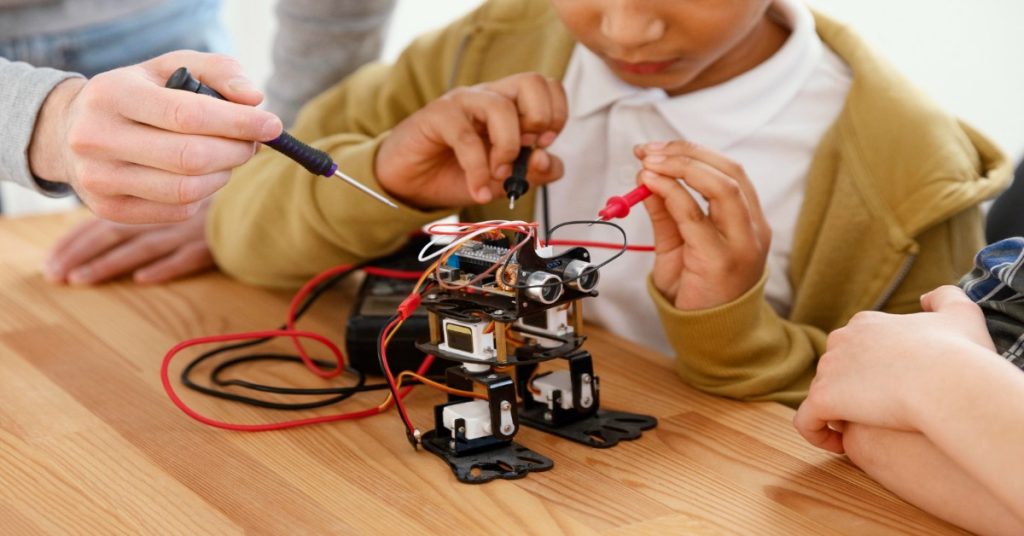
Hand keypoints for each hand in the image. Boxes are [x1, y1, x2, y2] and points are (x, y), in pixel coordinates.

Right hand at [28, 51, 282, 223]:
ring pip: (186, 190)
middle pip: (190, 157)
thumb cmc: (141, 93)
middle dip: (236, 151)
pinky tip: (201, 175)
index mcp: (113, 94)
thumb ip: (219, 72)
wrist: (72, 129)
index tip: (272, 125)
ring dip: (223, 175)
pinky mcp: (108, 209)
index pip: (187, 115)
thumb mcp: (172, 66)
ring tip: (228, 157)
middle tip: (254, 144)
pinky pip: (177, 211)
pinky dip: (202, 195)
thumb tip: (254, 100)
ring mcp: (98, 178)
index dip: (238, 123)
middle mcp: (97, 137)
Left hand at [44, 200, 213, 284]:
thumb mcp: (181, 206)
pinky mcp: (215, 245)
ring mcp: (190, 232)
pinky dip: (167, 267)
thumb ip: (153, 216)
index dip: (76, 240)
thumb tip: (116, 248)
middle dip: (80, 254)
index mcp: (154, 205)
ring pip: (144, 246)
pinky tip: (144, 278)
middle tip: (54, 275)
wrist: (260, 200)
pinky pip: (189, 257)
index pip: (105, 221)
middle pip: (116, 233)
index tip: (52, 261)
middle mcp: (166, 216)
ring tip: (81, 280)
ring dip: (110, 263)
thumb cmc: (218, 206)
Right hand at [374, 72, 566, 208]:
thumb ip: (533, 172)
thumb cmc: (456, 174)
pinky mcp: (437, 116)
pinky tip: (478, 191)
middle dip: (539, 120)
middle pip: (531, 82)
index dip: (556, 115)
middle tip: (526, 151)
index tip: (543, 145)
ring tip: (498, 175)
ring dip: (508, 149)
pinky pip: (466, 138)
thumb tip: (549, 161)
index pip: (547, 87)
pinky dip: (478, 171)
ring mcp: (462, 103)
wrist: (411, 185)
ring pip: (500, 108)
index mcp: (509, 105)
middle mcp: (488, 97)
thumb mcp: (505, 180)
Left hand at [635, 140, 770, 309]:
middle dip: (685, 154)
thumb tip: (646, 175)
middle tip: (649, 151)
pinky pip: (696, 217)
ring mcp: (742, 245)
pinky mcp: (722, 261)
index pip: (729, 171)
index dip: (691, 152)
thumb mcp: (677, 243)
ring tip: (649, 163)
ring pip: (722, 187)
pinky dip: (671, 193)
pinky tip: (649, 184)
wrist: (709, 337)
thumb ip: (667, 211)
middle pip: (729, 172)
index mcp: (748, 220)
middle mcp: (752, 228)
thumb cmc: (697, 290)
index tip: (655, 148)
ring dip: (680, 167)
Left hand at [794, 285, 996, 453]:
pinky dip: (818, 434)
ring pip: (822, 394)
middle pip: (836, 370)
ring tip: (861, 434)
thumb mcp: (961, 313)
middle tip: (874, 415)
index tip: (887, 392)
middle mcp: (840, 340)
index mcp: (866, 323)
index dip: (869, 372)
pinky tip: (841, 447)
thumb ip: (944, 297)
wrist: (946, 382)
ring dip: (838, 413)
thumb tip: (925, 299)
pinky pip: (807, 421)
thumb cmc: (959, 354)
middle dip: (850, 391)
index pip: (856, 347)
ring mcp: (828, 369)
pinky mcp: (822, 398)